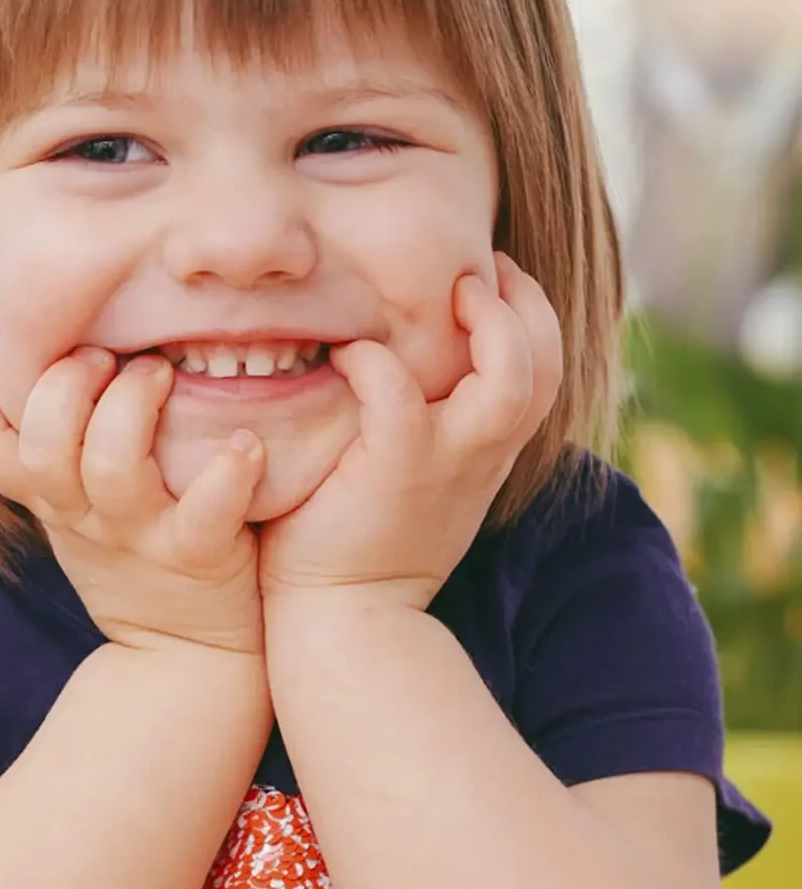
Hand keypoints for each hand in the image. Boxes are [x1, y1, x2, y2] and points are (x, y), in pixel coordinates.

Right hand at [0, 337, 266, 657]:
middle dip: (64, 386)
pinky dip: (227, 473)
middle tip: (102, 354)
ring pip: (112, 468)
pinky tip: (245, 443)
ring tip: (161, 372)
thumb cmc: (132, 558)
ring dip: (132, 406)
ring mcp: (137, 536)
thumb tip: (42, 355)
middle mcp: (82, 516)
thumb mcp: (73, 511)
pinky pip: (206, 513)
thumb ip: (56, 448)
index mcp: (49, 500)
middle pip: (42, 448)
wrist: (185, 657)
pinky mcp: (196, 556)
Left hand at [258, 254, 563, 614]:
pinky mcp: (395, 472)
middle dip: (526, 304)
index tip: (490, 279)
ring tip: (451, 291)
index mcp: (486, 452)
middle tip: (481, 267)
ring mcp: (445, 464)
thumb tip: (392, 360)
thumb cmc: (355, 542)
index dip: (529, 316)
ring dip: (489, 325)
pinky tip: (348, 353)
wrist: (341, 621)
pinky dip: (377, 364)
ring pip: (511, 381)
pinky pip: (399, 397)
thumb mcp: (409, 478)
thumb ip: (419, 425)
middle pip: (547, 365)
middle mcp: (480, 455)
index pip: (541, 370)